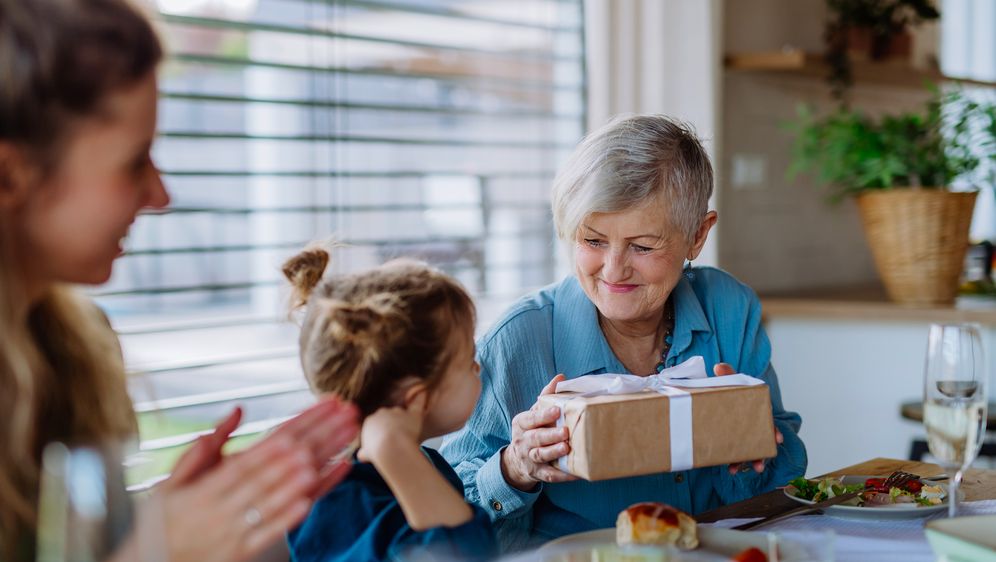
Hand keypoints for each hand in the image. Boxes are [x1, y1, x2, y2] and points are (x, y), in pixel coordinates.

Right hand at [144, 397, 359, 561]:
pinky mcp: (240, 554)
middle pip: (274, 468)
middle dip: (312, 442)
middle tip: (341, 421)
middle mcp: (222, 505)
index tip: (313, 413)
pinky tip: (309, 500)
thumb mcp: (173, 481)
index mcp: (208, 484)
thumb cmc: (161, 522)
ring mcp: (232, 530)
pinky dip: (288, 516)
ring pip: (274, 498)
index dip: (286, 431)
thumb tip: (238, 412)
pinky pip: (268, 533)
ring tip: (335, 453)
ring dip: (306, 476)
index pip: (256, 451)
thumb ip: (206, 447)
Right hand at [358, 392, 426, 463]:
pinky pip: (418, 403)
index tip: (384, 440)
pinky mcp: (412, 414)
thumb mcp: (367, 453)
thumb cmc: (379, 452)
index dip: (380, 432)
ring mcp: (397, 412)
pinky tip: (423, 393)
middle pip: (388, 416)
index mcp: (370, 421)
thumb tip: (362, 454)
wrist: (391, 448)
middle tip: (395, 438)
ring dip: (404, 420)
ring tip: (408, 434)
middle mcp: (382, 413)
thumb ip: (365, 452)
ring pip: (401, 413)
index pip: (375, 423)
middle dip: (391, 425)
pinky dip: (421, 397)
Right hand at [500, 374, 577, 490]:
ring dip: (553, 452)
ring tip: (566, 448)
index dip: (543, 415)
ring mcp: (528, 458)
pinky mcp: (537, 473)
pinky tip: (574, 473)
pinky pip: (549, 475)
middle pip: (536, 437)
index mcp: (522, 423)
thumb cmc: (532, 430)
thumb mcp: (534, 412)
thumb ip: (546, 396)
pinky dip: (561, 475)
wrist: (518, 459)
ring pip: (540, 455)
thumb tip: (560, 377)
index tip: (557, 411)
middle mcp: (523, 440)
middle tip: (565, 432)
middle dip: (550, 435)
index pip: (531, 418)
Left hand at [713, 362, 783, 474]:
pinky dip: (736, 463)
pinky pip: (739, 456)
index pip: (770, 422)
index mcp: (759, 412)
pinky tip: (731, 469)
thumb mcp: (733, 382)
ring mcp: (747, 437)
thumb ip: (728, 374)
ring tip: (743, 470)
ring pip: (753, 452)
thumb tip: (719, 367)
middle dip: (763, 455)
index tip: (777, 439)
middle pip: (763, 442)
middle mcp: (756, 427)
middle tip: (760, 464)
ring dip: (751, 462)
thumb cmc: (733, 392)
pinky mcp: (736, 443)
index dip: (774, 432)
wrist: (722, 399)